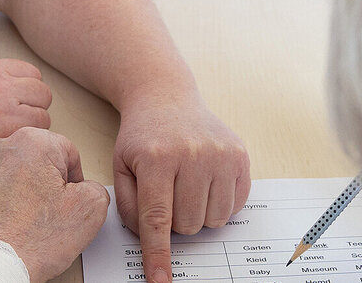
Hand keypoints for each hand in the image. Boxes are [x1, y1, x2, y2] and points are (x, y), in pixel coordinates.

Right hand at [0, 59, 52, 188]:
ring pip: (44, 119)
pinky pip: (32, 140)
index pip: (32, 74)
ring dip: (31, 133)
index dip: (26, 94)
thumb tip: (8, 100)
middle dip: (33, 112)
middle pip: (43, 94)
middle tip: (11, 132)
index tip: (15, 110)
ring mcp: (2, 110)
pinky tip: (2, 157)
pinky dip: (23, 149)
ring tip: (5, 146)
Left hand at [0, 127, 110, 282]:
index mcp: (32, 143)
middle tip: (42, 215)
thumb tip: (86, 189)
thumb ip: (95, 188)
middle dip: (38, 183)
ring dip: (7, 192)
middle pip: (29, 160)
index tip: (67, 200)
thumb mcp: (89, 210)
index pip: (65, 151)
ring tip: (15, 223)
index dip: (72, 178)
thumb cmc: (31, 240)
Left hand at [113, 94, 249, 282]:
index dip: (158, 254)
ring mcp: (220, 154)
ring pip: (213, 220)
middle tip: (167, 195)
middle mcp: (192, 154)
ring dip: (198, 215)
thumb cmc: (142, 137)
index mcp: (156, 158)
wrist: (166, 97)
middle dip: (175, 222)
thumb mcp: (120, 167)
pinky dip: (219, 204)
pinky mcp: (240, 156)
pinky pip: (234, 205)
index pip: (157, 220)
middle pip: (188, 225)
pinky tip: (204, 182)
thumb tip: (148, 241)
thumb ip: (128, 208)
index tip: (160, 281)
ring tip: (185, 188)